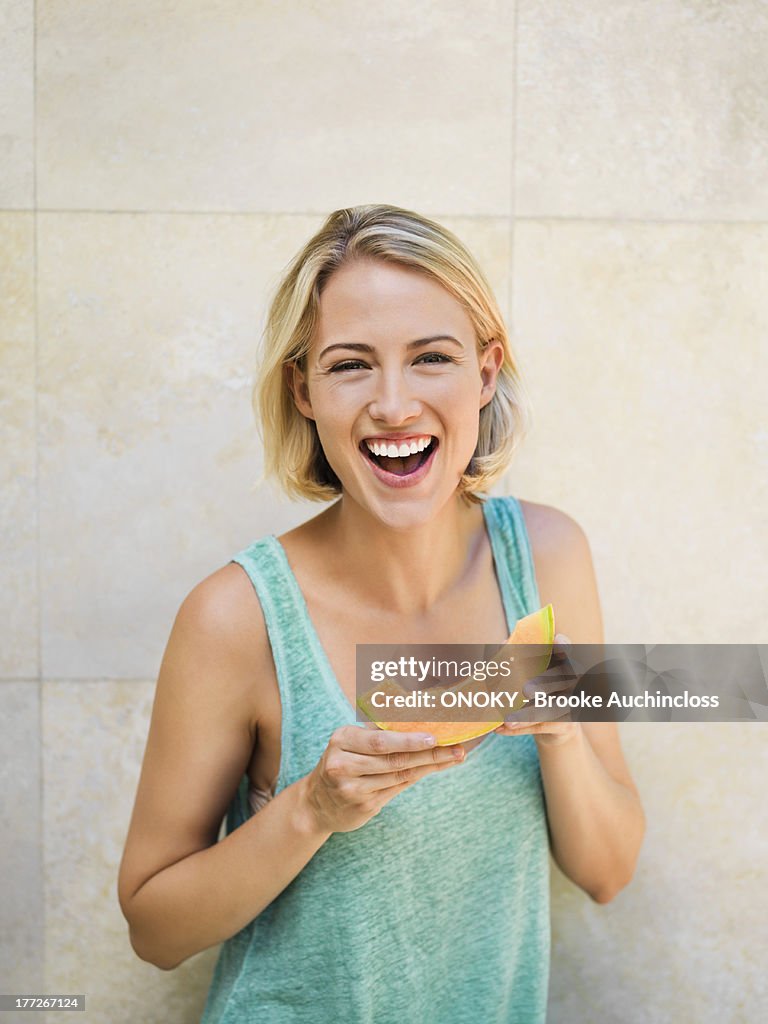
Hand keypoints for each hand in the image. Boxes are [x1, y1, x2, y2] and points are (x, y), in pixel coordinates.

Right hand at [302, 724, 466, 832]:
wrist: (316, 803)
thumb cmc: (342, 762)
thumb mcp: (349, 743)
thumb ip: (377, 734)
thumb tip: (419, 721)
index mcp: (342, 740)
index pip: (380, 741)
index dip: (409, 740)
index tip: (434, 737)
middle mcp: (343, 765)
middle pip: (394, 760)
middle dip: (429, 753)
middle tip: (456, 749)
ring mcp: (352, 789)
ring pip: (399, 775)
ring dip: (430, 765)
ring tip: (454, 757)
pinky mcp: (363, 806)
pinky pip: (397, 788)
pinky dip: (417, 777)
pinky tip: (432, 769)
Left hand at [494, 633, 580, 747]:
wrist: (554, 724)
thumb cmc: (540, 687)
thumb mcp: (531, 671)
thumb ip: (518, 656)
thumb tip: (504, 644)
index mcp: (564, 662)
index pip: (568, 651)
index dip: (565, 646)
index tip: (557, 642)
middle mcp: (573, 681)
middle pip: (560, 679)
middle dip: (543, 684)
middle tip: (526, 690)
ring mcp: (572, 704)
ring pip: (551, 709)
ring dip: (528, 715)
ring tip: (507, 720)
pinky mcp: (566, 725)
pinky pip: (542, 727)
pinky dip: (520, 728)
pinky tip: (501, 729)